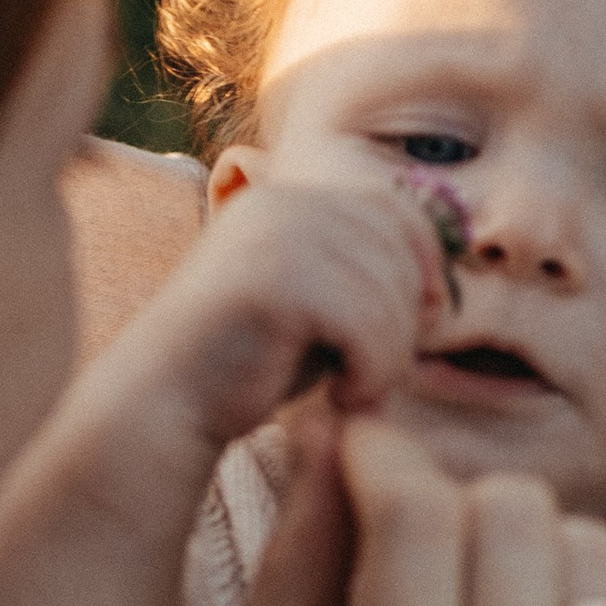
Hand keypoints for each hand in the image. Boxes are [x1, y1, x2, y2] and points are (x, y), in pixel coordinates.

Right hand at [135, 174, 449, 465]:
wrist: (163, 405)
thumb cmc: (243, 368)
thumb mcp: (311, 305)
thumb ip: (361, 278)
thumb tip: (442, 285)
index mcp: (288, 200)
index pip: (394, 210)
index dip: (427, 264)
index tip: (426, 322)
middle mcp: (281, 204)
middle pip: (397, 252)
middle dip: (405, 323)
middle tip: (375, 375)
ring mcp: (274, 238)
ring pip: (387, 295)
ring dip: (388, 358)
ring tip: (355, 392)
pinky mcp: (273, 282)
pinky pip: (366, 325)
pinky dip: (370, 372)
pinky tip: (340, 397)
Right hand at [197, 408, 605, 605]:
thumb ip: (288, 591)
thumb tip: (334, 445)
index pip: (419, 517)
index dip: (382, 459)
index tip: (358, 461)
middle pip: (516, 514)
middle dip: (453, 497)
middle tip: (410, 538)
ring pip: (591, 551)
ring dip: (525, 542)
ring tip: (472, 592)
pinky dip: (590, 591)